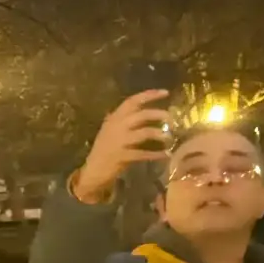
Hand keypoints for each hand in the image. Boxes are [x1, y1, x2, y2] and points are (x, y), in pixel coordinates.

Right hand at [72, 91, 171, 205]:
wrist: (93, 170)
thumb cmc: (104, 148)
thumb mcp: (110, 129)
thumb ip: (124, 118)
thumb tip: (143, 107)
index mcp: (114, 118)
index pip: (132, 101)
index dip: (149, 95)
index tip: (165, 92)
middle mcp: (116, 127)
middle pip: (140, 115)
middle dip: (157, 114)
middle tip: (170, 117)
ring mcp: (119, 142)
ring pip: (143, 133)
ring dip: (158, 134)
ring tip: (169, 137)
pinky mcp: (123, 156)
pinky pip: (143, 154)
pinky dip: (155, 154)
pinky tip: (166, 155)